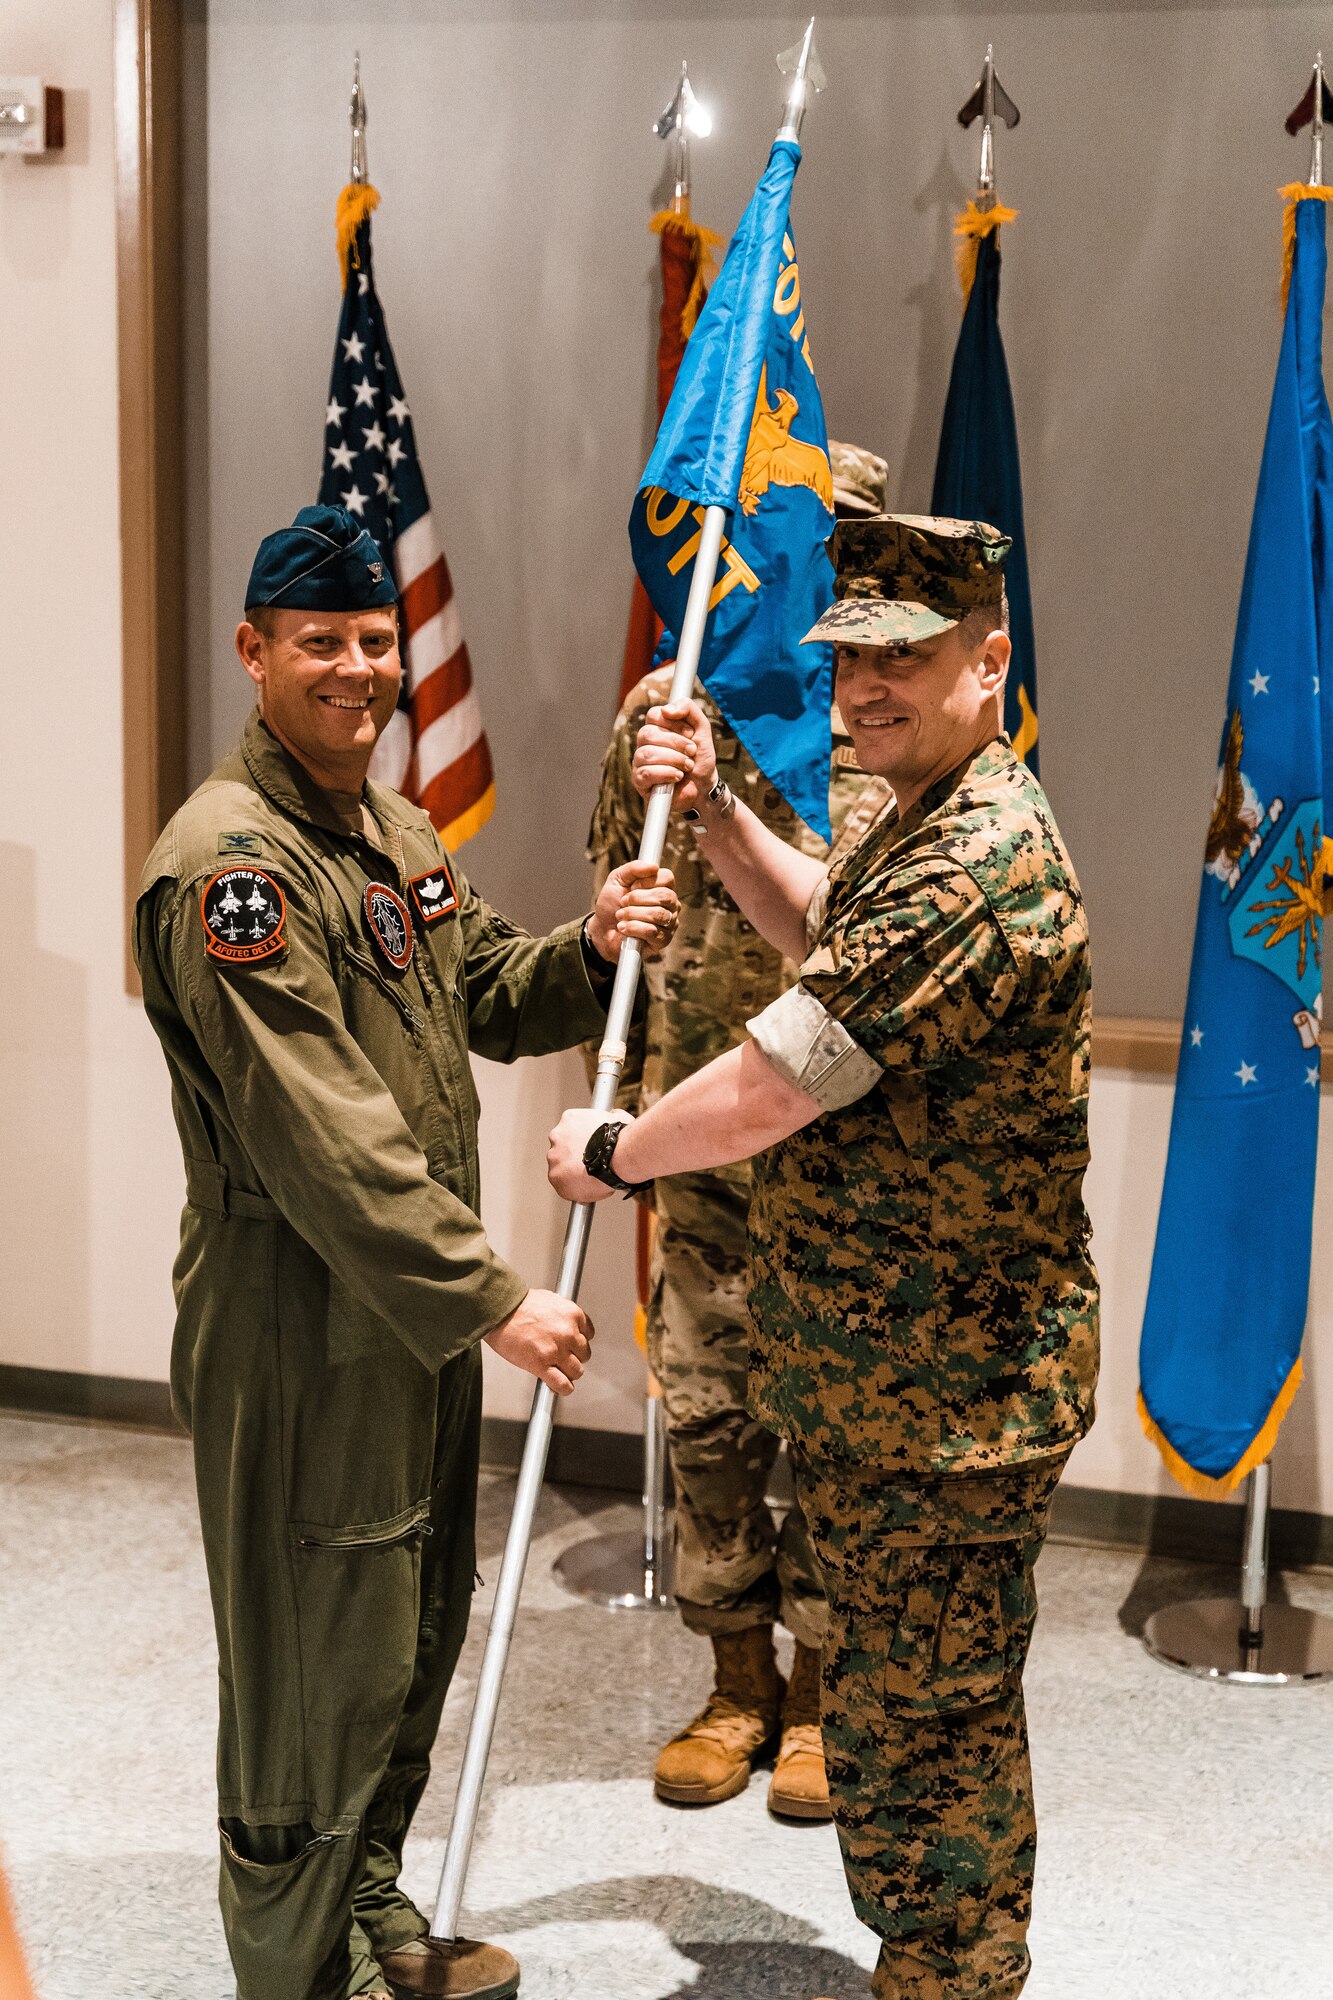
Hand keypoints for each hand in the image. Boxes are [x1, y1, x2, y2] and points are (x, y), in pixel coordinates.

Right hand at [484, 1289, 594, 1395]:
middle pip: (584, 1354)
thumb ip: (563, 1315)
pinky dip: (563, 1388)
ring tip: (559, 1372)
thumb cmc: (519, 1304)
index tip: (572, 1345)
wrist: (499, 1310)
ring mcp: (556, 1350)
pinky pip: (562, 1384)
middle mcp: (568, 1332)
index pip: (589, 1334)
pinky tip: (558, 1387)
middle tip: (562, 1357)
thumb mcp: (550, 1300)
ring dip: (568, 1373)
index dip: (579, 1341)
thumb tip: (567, 1325)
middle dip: (573, 1357)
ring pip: (576, 1371)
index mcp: (572, 1314)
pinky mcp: (542, 1364)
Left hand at [546, 1107, 628, 1203]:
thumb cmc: (620, 1139)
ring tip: (591, 1177)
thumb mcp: (618, 1118)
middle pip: (562, 1149)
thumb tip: (613, 1114)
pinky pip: (562, 1185)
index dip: (582, 1142)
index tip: (590, 1149)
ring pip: (561, 1168)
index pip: (570, 1131)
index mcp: (569, 1119)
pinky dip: (573, 1188)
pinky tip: (587, 1186)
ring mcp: (554, 1156)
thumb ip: (611, 1116)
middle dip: (574, 1157)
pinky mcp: (555, 1176)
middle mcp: (557, 1135)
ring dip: (572, 1173)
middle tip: (591, 1164)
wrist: (617, 1156)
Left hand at [587, 861, 678, 961]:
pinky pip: (652, 931)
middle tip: (623, 902)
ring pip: (658, 914)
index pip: (668, 878)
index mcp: (662, 887)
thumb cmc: (612, 904)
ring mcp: (669, 923)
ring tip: (621, 916)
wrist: (602, 930)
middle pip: (665, 896)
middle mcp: (670, 904)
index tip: (631, 887)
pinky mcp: (663, 940)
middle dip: (637, 899)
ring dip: (633, 914)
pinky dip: (633, 928)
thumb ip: (633, 868)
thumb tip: (654, 866)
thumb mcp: (617, 880)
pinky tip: (624, 928)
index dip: (647, 881)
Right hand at [632, 697, 717, 812]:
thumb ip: (688, 709)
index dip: (674, 723)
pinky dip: (667, 773)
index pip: (654, 715)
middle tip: (692, 752)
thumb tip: (666, 709)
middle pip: (647, 733)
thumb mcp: (701, 728)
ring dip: (675, 759)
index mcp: (657, 728)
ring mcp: (640, 762)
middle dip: (676, 743)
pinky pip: (647, 772)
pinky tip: (678, 776)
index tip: (691, 734)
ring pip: (647, 753)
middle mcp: (645, 743)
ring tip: (688, 766)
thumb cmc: (700, 758)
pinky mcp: (639, 781)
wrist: (704, 786)